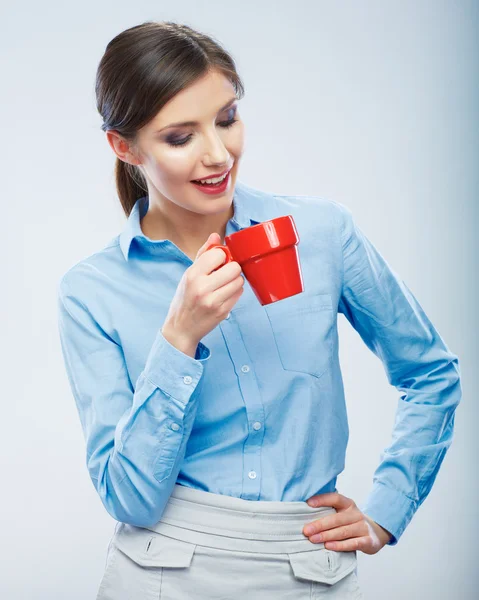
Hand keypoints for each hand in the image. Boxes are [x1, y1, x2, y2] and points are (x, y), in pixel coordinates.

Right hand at [162, 233, 243, 349]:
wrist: (181, 328)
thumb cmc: (184, 299)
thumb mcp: (188, 274)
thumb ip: (203, 254)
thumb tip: (215, 236)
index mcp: (192, 275)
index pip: (219, 254)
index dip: (222, 257)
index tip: (218, 262)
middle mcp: (202, 288)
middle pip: (234, 268)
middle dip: (232, 269)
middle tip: (224, 274)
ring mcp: (213, 301)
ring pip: (239, 281)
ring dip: (235, 281)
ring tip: (224, 284)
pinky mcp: (222, 312)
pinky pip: (239, 294)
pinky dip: (234, 292)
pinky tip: (224, 295)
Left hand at [302, 492, 392, 554]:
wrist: (376, 533)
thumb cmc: (352, 522)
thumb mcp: (343, 512)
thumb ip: (329, 510)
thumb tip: (305, 511)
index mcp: (348, 504)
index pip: (335, 498)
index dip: (322, 500)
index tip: (308, 503)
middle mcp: (356, 514)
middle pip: (336, 519)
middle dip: (320, 525)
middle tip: (306, 530)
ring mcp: (363, 527)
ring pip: (343, 531)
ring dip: (326, 536)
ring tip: (313, 539)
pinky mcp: (368, 541)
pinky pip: (353, 543)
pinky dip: (339, 545)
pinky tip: (328, 546)